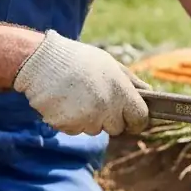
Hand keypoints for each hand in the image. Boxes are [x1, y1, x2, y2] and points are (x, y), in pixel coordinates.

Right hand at [13, 30, 150, 136]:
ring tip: (76, 95)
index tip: (132, 119)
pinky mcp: (68, 126)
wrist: (41, 61)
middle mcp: (106, 108)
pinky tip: (65, 101)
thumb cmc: (78, 60)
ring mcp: (86, 119)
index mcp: (120, 91)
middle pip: (117, 128)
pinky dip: (71, 120)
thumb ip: (131, 81)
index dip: (137, 120)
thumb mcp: (109, 64)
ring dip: (89, 119)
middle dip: (110, 119)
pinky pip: (76, 130)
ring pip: (94, 129)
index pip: (140, 118)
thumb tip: (149, 94)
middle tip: (96, 99)